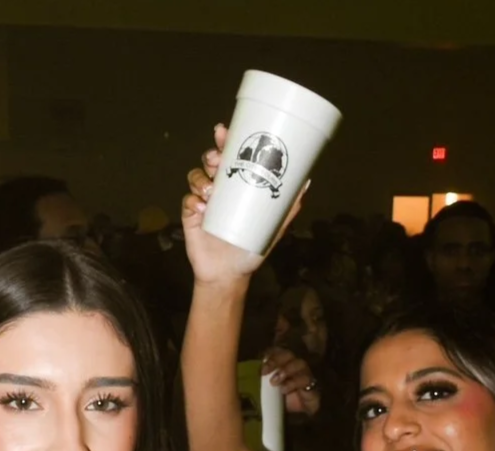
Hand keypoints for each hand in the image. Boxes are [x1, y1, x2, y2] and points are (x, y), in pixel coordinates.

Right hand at [182, 123, 307, 286]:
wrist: (230, 274)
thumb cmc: (251, 248)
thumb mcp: (274, 227)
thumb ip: (288, 208)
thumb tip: (307, 183)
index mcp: (236, 185)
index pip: (229, 155)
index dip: (224, 140)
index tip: (223, 131)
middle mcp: (219, 188)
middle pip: (210, 161)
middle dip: (212, 155)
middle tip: (218, 161)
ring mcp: (202, 201)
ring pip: (196, 176)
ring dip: (202, 178)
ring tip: (211, 191)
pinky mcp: (190, 216)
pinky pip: (188, 201)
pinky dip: (194, 201)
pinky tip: (203, 209)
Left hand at [262, 347, 321, 416]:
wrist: (298, 417)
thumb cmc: (281, 402)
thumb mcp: (269, 392)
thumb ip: (262, 382)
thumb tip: (248, 378)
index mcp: (284, 364)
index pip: (277, 351)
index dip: (269, 354)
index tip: (260, 365)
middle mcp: (295, 365)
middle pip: (288, 353)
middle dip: (275, 360)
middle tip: (265, 372)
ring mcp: (306, 373)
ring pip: (299, 363)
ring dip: (285, 371)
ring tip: (274, 382)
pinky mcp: (313, 384)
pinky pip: (306, 379)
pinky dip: (293, 383)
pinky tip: (284, 389)